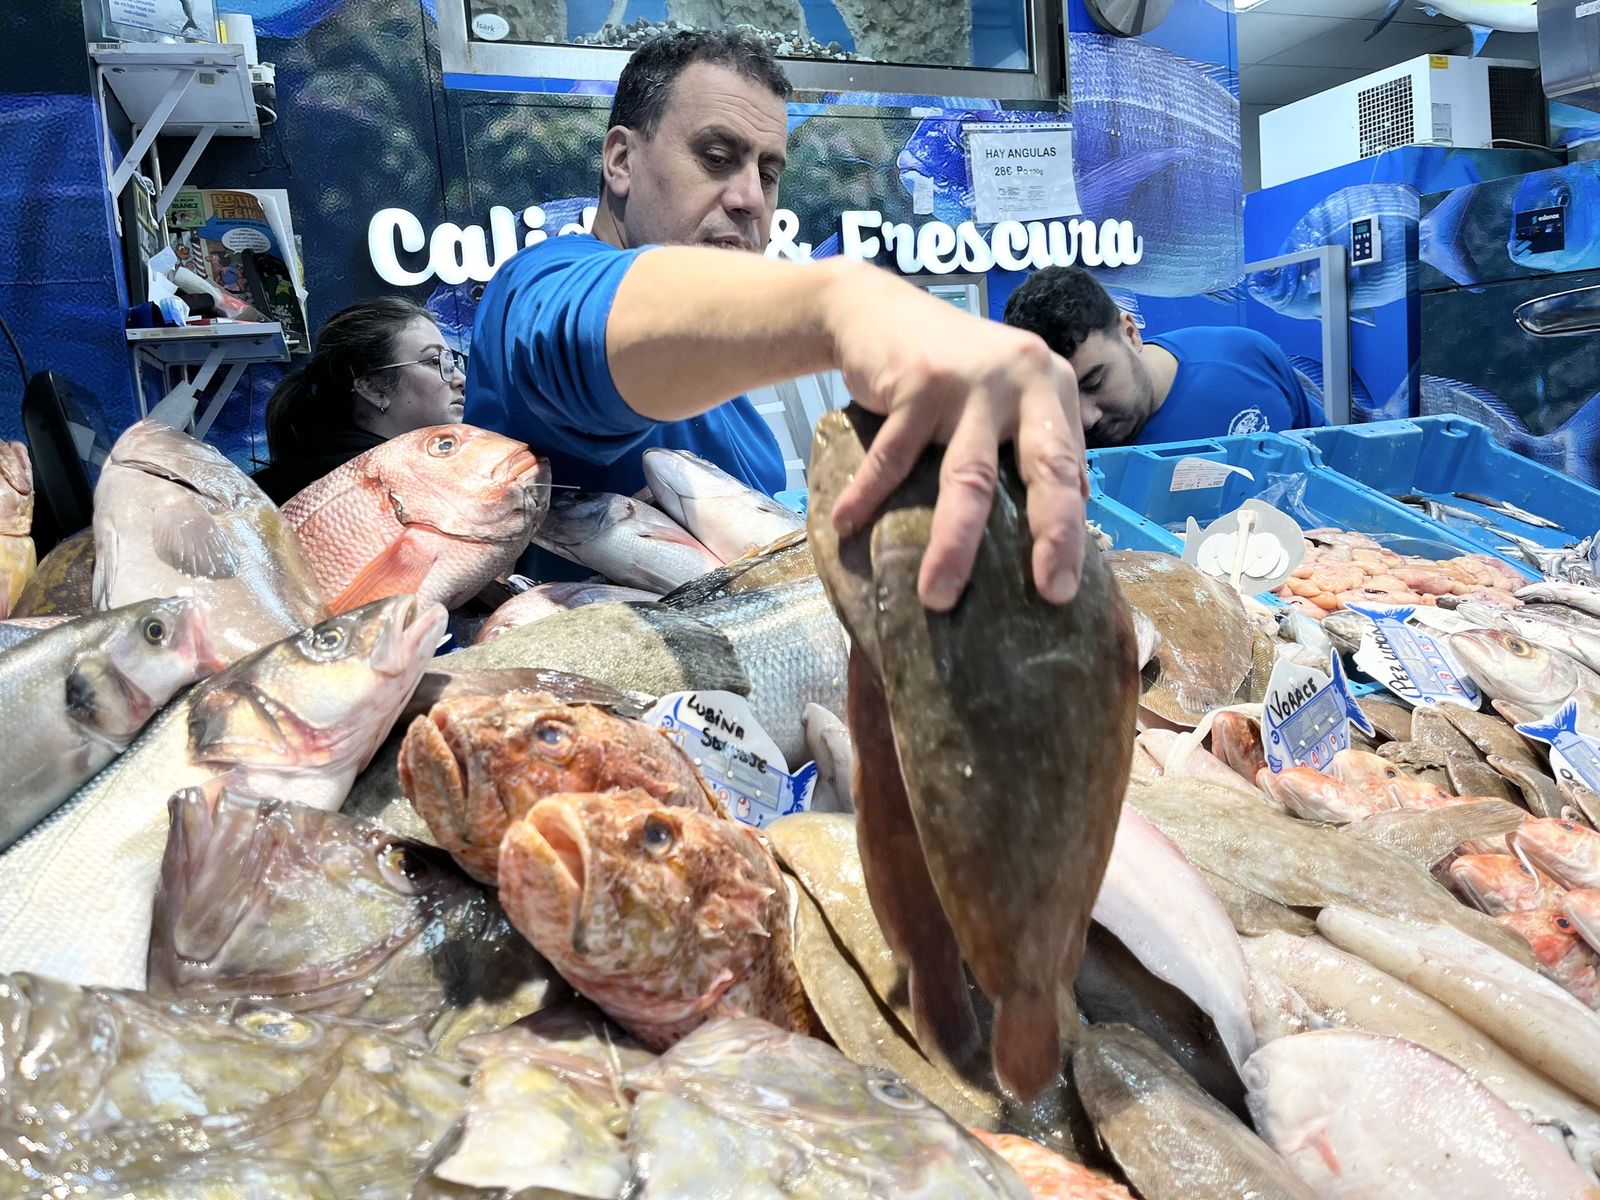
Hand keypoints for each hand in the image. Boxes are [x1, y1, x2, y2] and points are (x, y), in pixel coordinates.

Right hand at [822, 263, 1088, 611]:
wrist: (874, 308)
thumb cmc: (945, 370)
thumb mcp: (1003, 396)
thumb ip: (1035, 442)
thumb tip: (1073, 514)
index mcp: (1051, 389)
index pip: (1070, 468)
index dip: (1071, 529)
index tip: (1061, 588)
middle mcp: (1023, 378)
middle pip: (1043, 467)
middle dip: (1051, 535)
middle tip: (1048, 590)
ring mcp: (970, 379)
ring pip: (968, 476)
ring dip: (952, 543)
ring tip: (936, 596)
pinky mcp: (918, 380)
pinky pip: (893, 456)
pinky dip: (866, 495)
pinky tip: (847, 525)